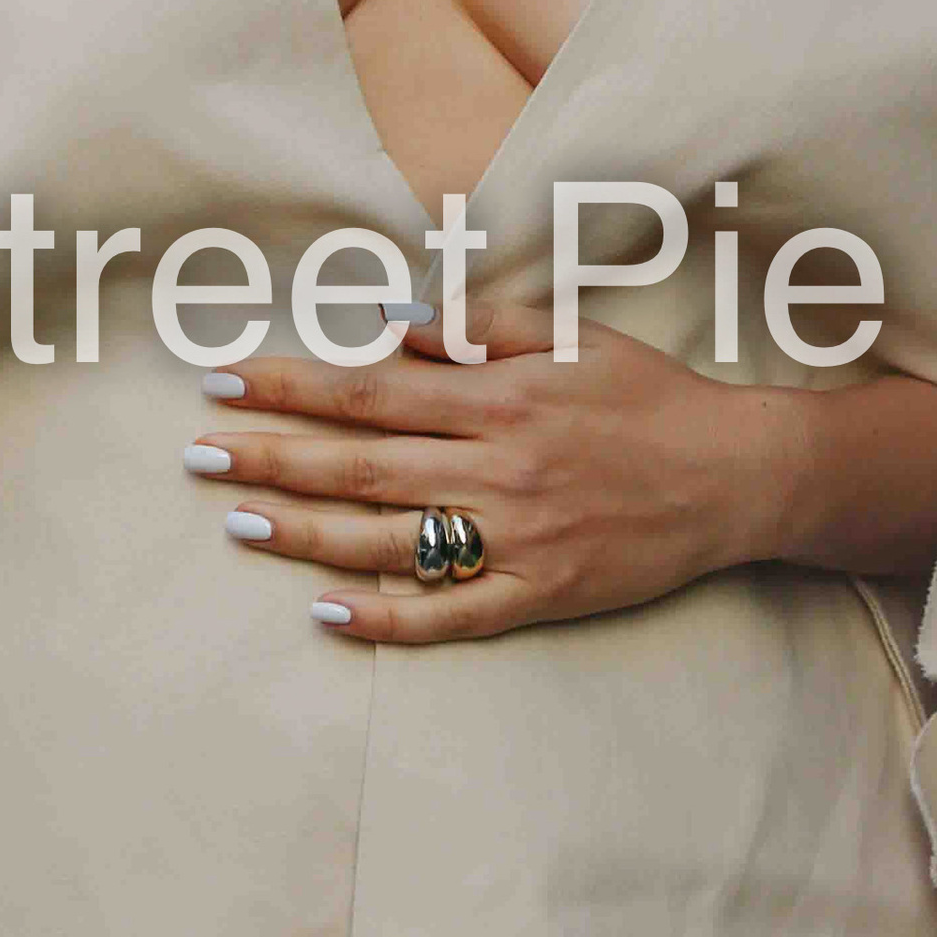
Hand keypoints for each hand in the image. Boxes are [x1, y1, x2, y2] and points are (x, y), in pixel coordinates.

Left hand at [188, 306, 936, 642]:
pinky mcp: (541, 592)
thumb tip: (386, 318)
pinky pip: (450, 614)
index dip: (288, 385)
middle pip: (359, 464)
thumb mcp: (567, 336)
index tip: (221, 379)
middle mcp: (498, 466)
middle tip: (196, 456)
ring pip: (388, 539)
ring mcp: (518, 536)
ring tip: (236, 524)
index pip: (366, 389)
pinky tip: (327, 613)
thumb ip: (475, 324)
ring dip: (303, 533)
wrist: (739, 475)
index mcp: (498, 397)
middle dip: (269, 458)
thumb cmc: (648, 396)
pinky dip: (388, 618)